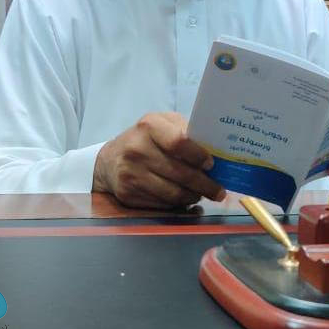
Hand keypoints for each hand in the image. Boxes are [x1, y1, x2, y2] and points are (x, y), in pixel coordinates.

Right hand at [92, 112, 225, 208]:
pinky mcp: (128, 194)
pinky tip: (184, 199)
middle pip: (180, 173)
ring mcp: (131, 173)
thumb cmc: (145, 139)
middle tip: (218, 190)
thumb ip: (184, 131)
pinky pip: (162, 204)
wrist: (110, 160)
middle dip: (204, 184)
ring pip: (173, 193)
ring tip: (202, 194)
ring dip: (193, 196)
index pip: (179, 142)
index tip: (211, 164)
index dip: (198, 155)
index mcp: (149, 126)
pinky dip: (177, 203)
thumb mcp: (162, 124)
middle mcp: (137, 149)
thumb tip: (212, 150)